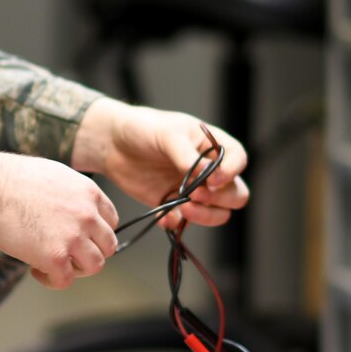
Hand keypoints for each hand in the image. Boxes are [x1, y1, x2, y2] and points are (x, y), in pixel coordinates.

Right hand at [0, 145, 119, 288]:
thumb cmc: (10, 178)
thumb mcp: (55, 175)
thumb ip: (71, 195)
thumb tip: (68, 210)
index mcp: (89, 193)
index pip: (111, 221)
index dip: (96, 233)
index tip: (82, 237)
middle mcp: (87, 215)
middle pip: (108, 246)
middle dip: (89, 252)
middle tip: (69, 253)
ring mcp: (73, 237)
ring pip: (94, 266)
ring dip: (75, 269)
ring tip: (55, 264)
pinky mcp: (55, 256)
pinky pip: (65, 280)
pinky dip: (52, 280)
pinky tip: (36, 270)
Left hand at [71, 99, 249, 231]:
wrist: (112, 142)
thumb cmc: (143, 128)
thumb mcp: (167, 134)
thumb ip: (187, 156)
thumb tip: (204, 177)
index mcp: (212, 145)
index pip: (238, 160)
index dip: (231, 172)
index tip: (213, 179)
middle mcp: (208, 170)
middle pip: (235, 193)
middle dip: (221, 199)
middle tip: (196, 194)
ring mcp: (192, 189)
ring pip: (217, 213)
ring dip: (207, 216)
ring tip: (185, 209)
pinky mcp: (172, 204)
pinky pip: (184, 222)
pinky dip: (177, 224)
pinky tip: (164, 218)